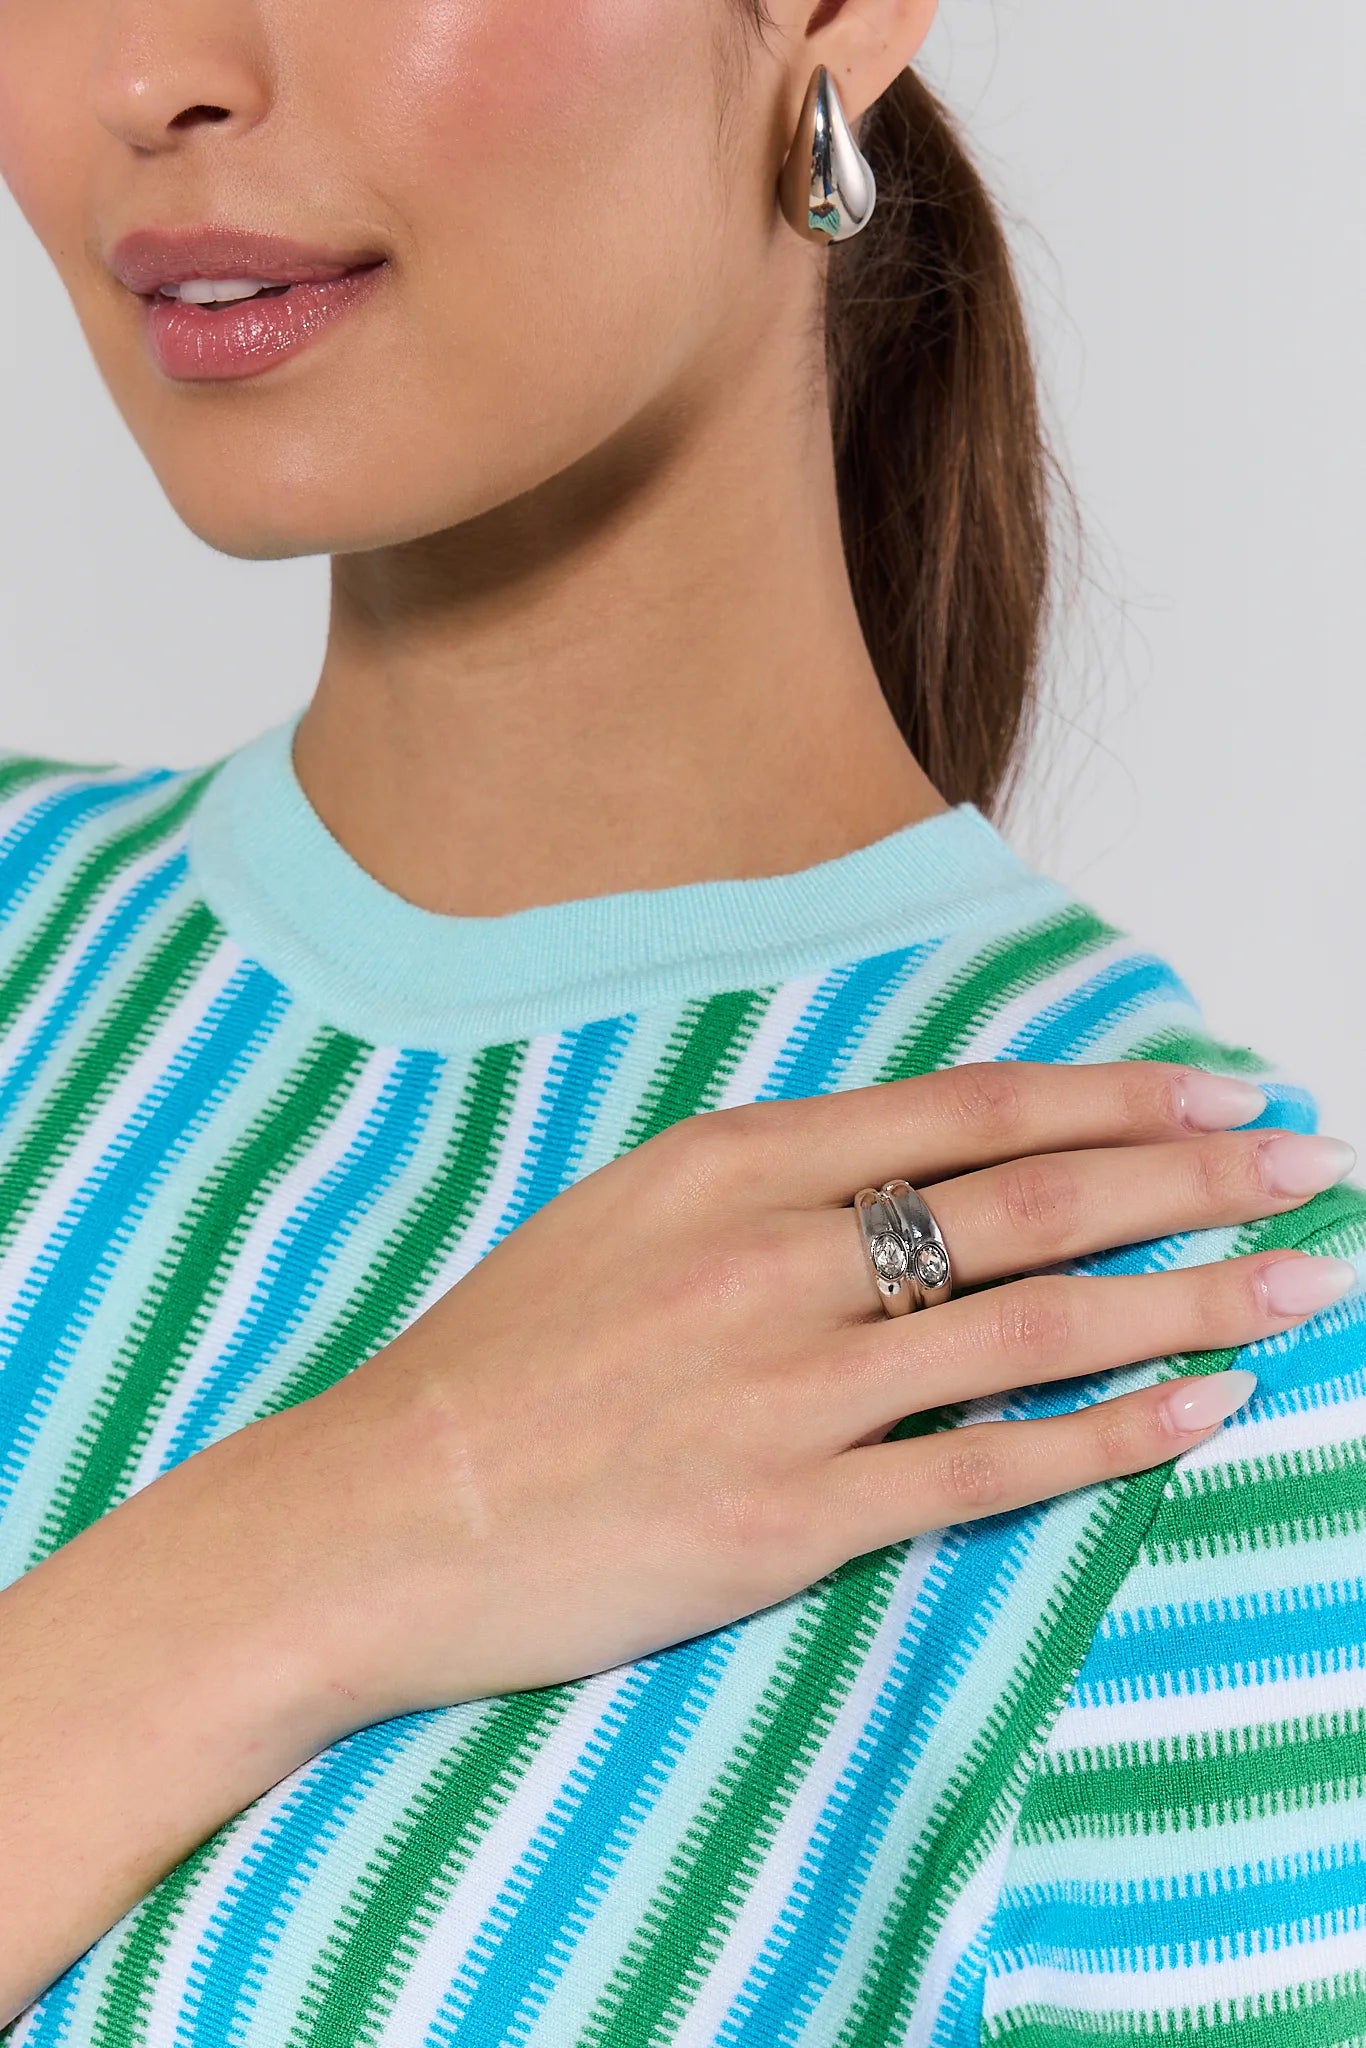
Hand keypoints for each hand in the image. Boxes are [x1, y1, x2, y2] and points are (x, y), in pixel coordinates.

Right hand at [244, 1059, 1355, 1727]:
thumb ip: (767, 1183)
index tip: (1218, 1086)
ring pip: (1040, 1326)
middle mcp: (777, 1256)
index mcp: (730, 1163)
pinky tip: (1204, 1408)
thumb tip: (912, 1169)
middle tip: (1308, 1163)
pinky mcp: (791, 1516)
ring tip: (1303, 1280)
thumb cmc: (496, 1363)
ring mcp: (790, 1388)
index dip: (1114, 1093)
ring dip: (1193, 1297)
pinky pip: (991, 1470)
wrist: (381, 1512)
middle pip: (1034, 1199)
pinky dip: (1114, 1437)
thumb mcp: (621, 1214)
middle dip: (1193, 1174)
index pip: (970, 1109)